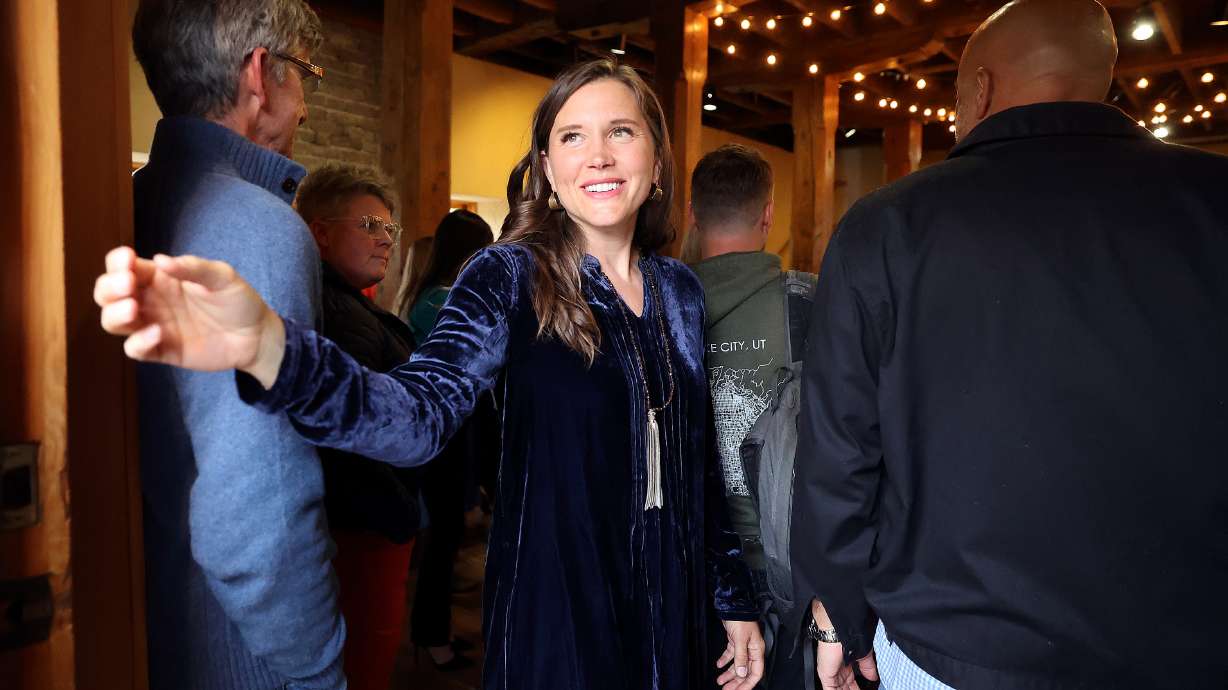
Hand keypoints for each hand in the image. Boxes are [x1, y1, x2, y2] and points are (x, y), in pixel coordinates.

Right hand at [94, 246, 284, 386]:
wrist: (257, 336)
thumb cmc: (238, 300)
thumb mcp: (222, 277)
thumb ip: (193, 267)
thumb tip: (160, 260)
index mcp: (159, 277)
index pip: (123, 266)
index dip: (117, 263)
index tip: (128, 262)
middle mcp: (150, 301)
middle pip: (107, 293)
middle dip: (109, 288)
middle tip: (129, 286)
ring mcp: (152, 326)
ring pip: (112, 321)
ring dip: (114, 314)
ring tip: (134, 309)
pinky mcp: (161, 351)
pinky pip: (134, 350)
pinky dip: (138, 342)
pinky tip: (158, 333)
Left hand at [716, 620, 763, 688]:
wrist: (733, 605)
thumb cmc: (741, 619)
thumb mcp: (741, 639)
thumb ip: (741, 657)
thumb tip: (742, 673)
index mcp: (757, 650)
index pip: (756, 673)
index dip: (748, 684)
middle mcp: (751, 650)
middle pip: (745, 671)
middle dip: (736, 682)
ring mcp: (743, 646)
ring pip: (737, 665)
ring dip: (729, 674)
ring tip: (720, 681)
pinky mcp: (735, 642)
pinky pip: (731, 655)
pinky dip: (725, 661)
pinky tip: (719, 665)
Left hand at [811, 600, 876, 689]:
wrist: (838, 631)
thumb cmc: (850, 637)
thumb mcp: (864, 655)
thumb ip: (868, 667)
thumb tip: (873, 677)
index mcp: (845, 666)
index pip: (851, 683)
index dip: (858, 689)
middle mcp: (838, 671)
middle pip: (845, 688)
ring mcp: (831, 674)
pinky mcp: (826, 677)